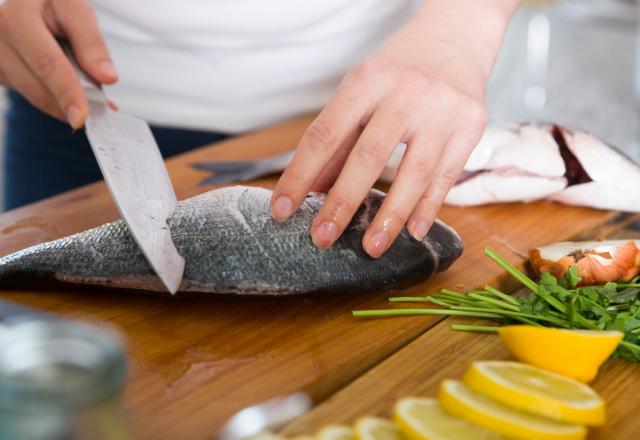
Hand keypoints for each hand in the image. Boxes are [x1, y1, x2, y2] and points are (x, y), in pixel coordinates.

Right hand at [0, 0, 116, 127]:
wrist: (28, 0)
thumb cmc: (52, 0)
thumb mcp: (75, 8)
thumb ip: (91, 42)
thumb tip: (107, 77)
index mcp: (17, 18)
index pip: (47, 63)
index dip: (66, 92)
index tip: (81, 117)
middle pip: (38, 86)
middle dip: (71, 103)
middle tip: (100, 109)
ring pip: (35, 97)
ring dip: (65, 103)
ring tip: (91, 95)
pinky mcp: (0, 73)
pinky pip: (32, 95)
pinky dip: (57, 100)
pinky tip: (72, 93)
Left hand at [271, 0, 518, 257]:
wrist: (456, 35)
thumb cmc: (399, 70)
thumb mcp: (361, 92)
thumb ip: (339, 141)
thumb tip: (314, 191)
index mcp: (366, 81)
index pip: (324, 135)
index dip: (299, 175)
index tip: (282, 209)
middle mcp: (405, 93)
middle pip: (368, 157)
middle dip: (342, 203)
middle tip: (322, 238)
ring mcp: (442, 110)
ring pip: (413, 174)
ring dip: (390, 217)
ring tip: (371, 248)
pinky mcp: (471, 125)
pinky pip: (446, 176)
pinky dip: (428, 208)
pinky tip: (413, 232)